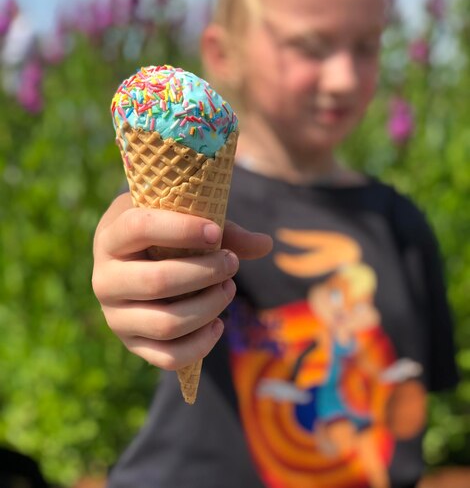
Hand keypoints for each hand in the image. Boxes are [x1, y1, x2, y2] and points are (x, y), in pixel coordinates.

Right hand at [92, 193, 271, 369]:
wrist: (131, 262)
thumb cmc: (161, 233)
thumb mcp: (181, 219)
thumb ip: (221, 230)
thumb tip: (265, 244)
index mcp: (110, 237)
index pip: (140, 228)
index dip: (182, 229)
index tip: (215, 232)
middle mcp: (103, 280)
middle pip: (158, 281)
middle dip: (206, 272)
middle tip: (232, 263)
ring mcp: (115, 317)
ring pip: (167, 323)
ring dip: (209, 306)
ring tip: (228, 288)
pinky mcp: (132, 345)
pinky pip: (169, 358)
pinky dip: (201, 344)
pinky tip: (218, 324)